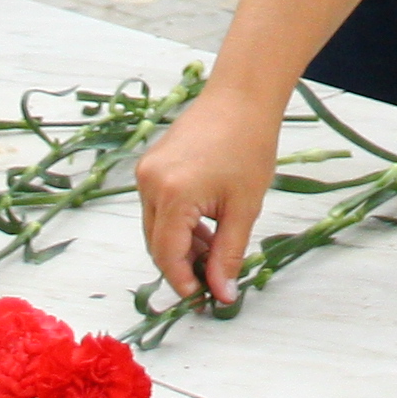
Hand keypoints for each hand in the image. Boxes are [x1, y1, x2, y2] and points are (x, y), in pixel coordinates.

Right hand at [136, 83, 286, 310]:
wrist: (242, 98)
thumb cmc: (249, 146)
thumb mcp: (244, 208)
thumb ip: (228, 254)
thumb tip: (222, 293)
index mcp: (172, 195)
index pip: (167, 256)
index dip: (183, 283)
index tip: (204, 299)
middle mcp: (149, 183)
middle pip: (157, 244)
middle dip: (181, 267)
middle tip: (211, 283)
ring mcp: (146, 172)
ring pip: (156, 227)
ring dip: (180, 246)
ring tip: (214, 254)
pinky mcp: (151, 165)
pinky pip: (158, 207)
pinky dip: (177, 224)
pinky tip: (205, 229)